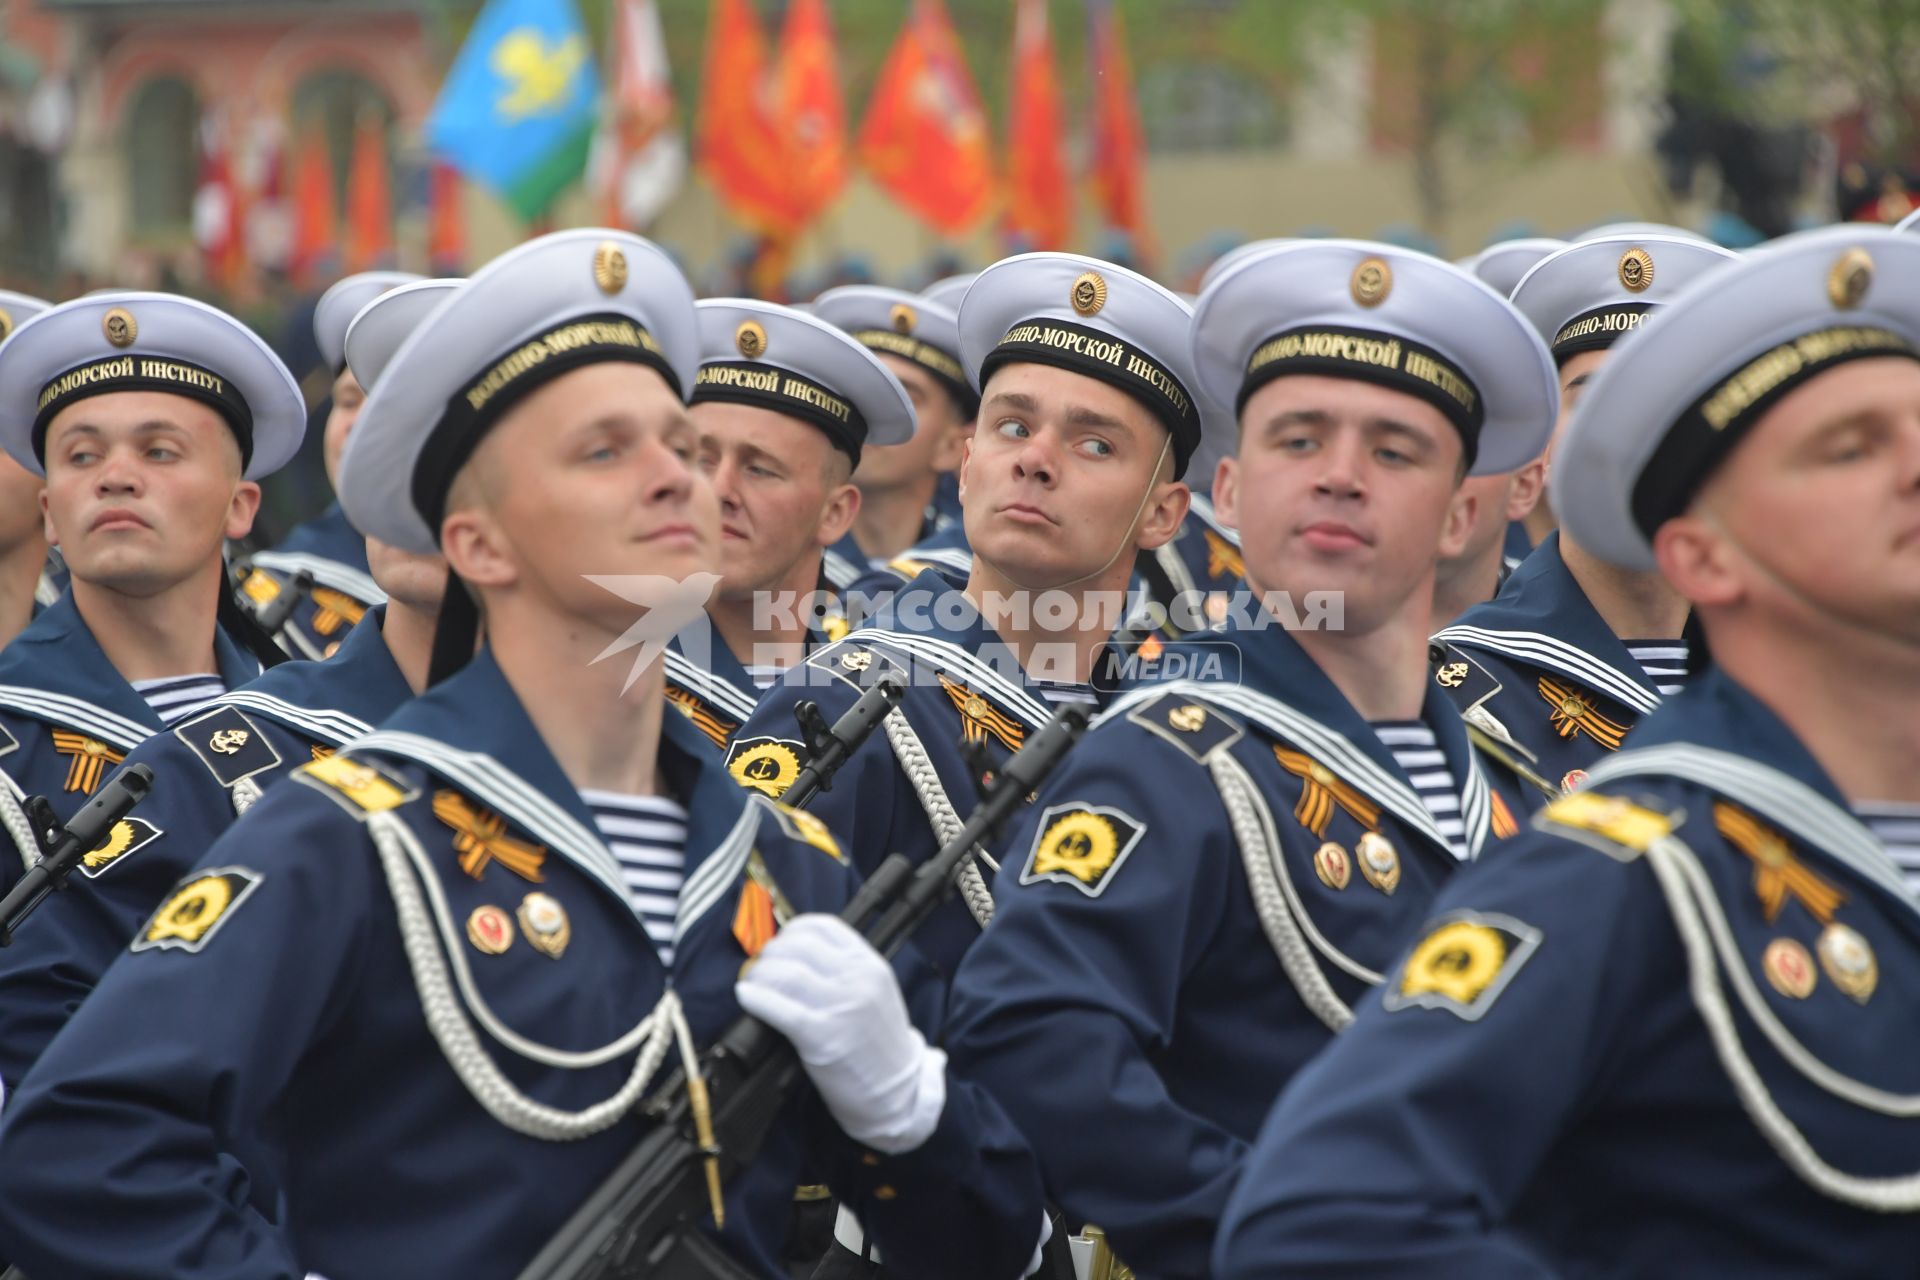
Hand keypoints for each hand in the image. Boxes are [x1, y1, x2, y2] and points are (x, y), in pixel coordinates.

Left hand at [735, 914, 944, 1153]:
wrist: (899, 1092)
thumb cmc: (880, 1043)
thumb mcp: (875, 993)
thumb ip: (845, 970)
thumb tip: (794, 955)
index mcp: (870, 965)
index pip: (824, 927)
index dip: (792, 930)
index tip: (780, 943)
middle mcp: (858, 980)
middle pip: (799, 946)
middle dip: (770, 953)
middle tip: (760, 967)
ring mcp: (841, 1008)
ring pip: (787, 973)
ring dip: (759, 974)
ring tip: (752, 983)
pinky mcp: (823, 1037)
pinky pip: (780, 1009)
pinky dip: (756, 998)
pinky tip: (746, 996)